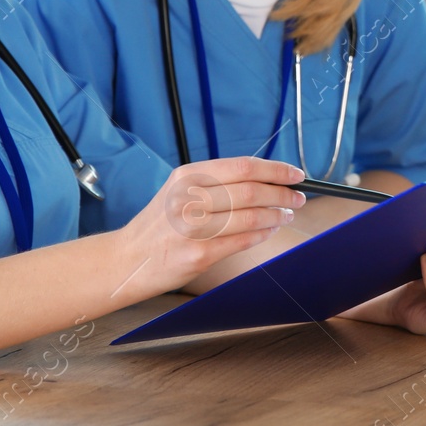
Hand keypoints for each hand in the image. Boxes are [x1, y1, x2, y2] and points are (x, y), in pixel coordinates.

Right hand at [113, 157, 305, 301]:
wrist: (127, 259)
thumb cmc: (160, 224)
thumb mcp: (179, 190)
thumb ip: (215, 182)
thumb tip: (264, 178)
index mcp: (187, 175)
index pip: (243, 166)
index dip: (275, 169)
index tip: (295, 174)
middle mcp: (189, 197)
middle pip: (252, 190)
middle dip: (282, 194)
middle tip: (297, 197)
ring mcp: (193, 227)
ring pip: (251, 215)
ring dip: (276, 215)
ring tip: (286, 214)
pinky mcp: (198, 253)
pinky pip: (242, 240)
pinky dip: (262, 233)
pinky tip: (269, 230)